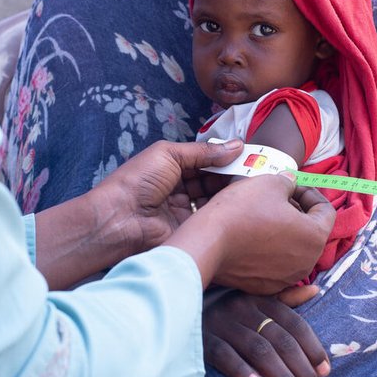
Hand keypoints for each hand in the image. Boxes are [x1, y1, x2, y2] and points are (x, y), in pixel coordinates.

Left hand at [33, 139, 245, 288]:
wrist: (117, 220)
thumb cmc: (137, 181)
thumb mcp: (169, 154)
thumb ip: (204, 151)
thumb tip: (237, 145)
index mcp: (171, 167)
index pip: (205, 161)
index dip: (225, 158)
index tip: (250, 156)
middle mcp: (180, 189)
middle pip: (212, 181)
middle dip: (232, 176)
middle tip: (258, 171)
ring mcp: (185, 212)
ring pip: (215, 201)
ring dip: (232, 193)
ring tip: (255, 185)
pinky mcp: (189, 231)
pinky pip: (212, 220)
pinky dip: (226, 212)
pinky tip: (243, 204)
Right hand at [169, 173, 335, 292]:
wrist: (207, 242)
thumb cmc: (241, 210)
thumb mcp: (270, 182)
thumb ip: (289, 182)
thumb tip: (291, 184)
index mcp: (315, 236)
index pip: (326, 211)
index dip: (310, 193)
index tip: (292, 187)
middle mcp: (307, 263)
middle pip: (311, 232)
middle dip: (299, 213)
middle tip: (279, 200)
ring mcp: (287, 279)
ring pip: (295, 251)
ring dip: (287, 233)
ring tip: (265, 218)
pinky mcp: (266, 288)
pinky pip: (279, 269)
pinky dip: (276, 257)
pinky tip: (263, 247)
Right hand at [203, 286, 329, 376]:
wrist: (172, 308)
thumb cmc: (219, 310)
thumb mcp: (250, 298)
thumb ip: (282, 298)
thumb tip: (314, 291)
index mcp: (257, 299)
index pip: (293, 323)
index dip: (312, 347)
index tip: (326, 371)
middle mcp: (241, 307)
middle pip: (280, 339)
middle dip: (302, 368)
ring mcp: (220, 322)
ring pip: (259, 349)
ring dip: (282, 376)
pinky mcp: (201, 339)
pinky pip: (225, 355)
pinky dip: (242, 371)